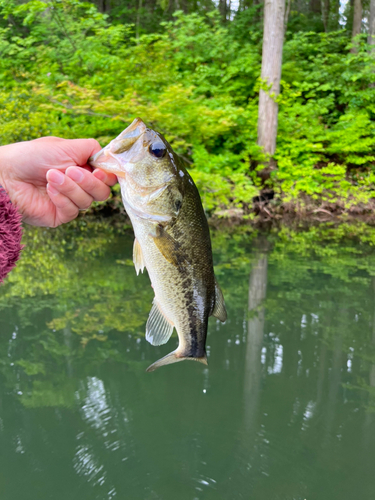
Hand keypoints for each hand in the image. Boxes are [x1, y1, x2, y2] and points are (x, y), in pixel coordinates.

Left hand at [0, 136, 116, 226]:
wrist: (6, 174)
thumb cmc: (31, 156)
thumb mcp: (66, 146)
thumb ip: (92, 149)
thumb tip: (111, 157)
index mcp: (83, 168)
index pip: (108, 177)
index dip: (108, 175)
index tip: (99, 171)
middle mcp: (79, 185)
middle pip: (103, 192)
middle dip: (89, 182)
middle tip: (71, 171)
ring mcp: (70, 201)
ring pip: (88, 201)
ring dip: (70, 187)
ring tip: (51, 176)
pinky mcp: (60, 215)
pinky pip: (73, 211)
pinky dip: (62, 198)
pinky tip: (49, 190)